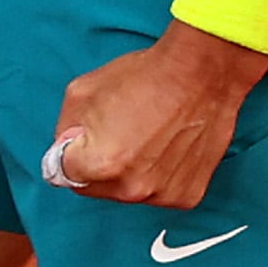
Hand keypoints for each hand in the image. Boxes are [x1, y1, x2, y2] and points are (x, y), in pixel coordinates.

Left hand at [47, 23, 267, 209]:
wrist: (203, 71)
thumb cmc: (146, 75)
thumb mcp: (83, 89)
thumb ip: (65, 127)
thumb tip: (66, 148)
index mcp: (98, 164)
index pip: (64, 173)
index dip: (71, 151)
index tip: (84, 139)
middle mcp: (130, 188)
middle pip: (96, 187)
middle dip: (98, 164)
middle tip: (120, 131)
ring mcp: (161, 195)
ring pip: (129, 190)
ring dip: (131, 171)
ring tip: (148, 135)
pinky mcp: (187, 195)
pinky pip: (160, 192)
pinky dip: (160, 175)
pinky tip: (168, 146)